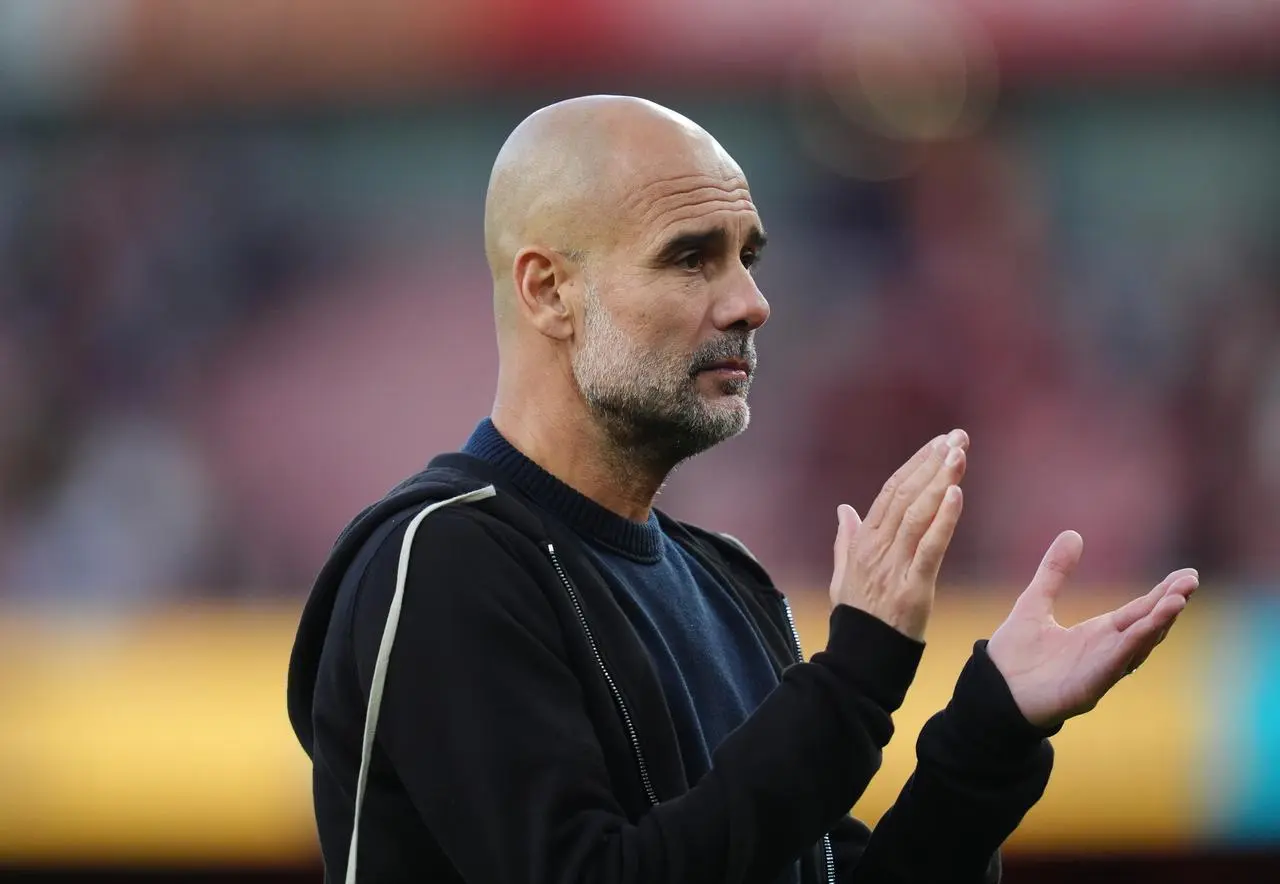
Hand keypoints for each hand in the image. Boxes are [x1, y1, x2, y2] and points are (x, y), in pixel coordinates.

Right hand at [830, 429, 968, 640]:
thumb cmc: (855, 617)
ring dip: (940, 481)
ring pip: (917, 514)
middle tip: (957, 437)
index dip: (915, 464)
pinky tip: (957, 494)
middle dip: (932, 462)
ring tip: (959, 454)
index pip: (891, 492)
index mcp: (864, 541)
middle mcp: (877, 548)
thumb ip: (845, 539)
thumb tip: (844, 509)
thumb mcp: (842, 575)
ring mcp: (893, 567)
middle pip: (905, 495)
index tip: (938, 443)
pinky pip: (929, 548)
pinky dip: (944, 519)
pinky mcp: (912, 589)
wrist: (859, 658)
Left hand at [986, 530, 1198, 729]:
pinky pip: (1117, 662)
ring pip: (1138, 644)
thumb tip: (1073, 534)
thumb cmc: (1015, 653)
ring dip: (1159, 622)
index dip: (1162, 594)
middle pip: (1146, 625)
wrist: (994, 689)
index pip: (1138, 611)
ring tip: (1178, 599)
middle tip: (1191, 580)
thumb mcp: (1035, 601)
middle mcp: (1106, 651)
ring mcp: (1101, 669)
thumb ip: (1054, 571)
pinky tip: (1148, 627)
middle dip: (1170, 603)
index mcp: (1097, 634)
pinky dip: (1134, 644)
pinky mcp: (1089, 685)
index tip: (1187, 575)